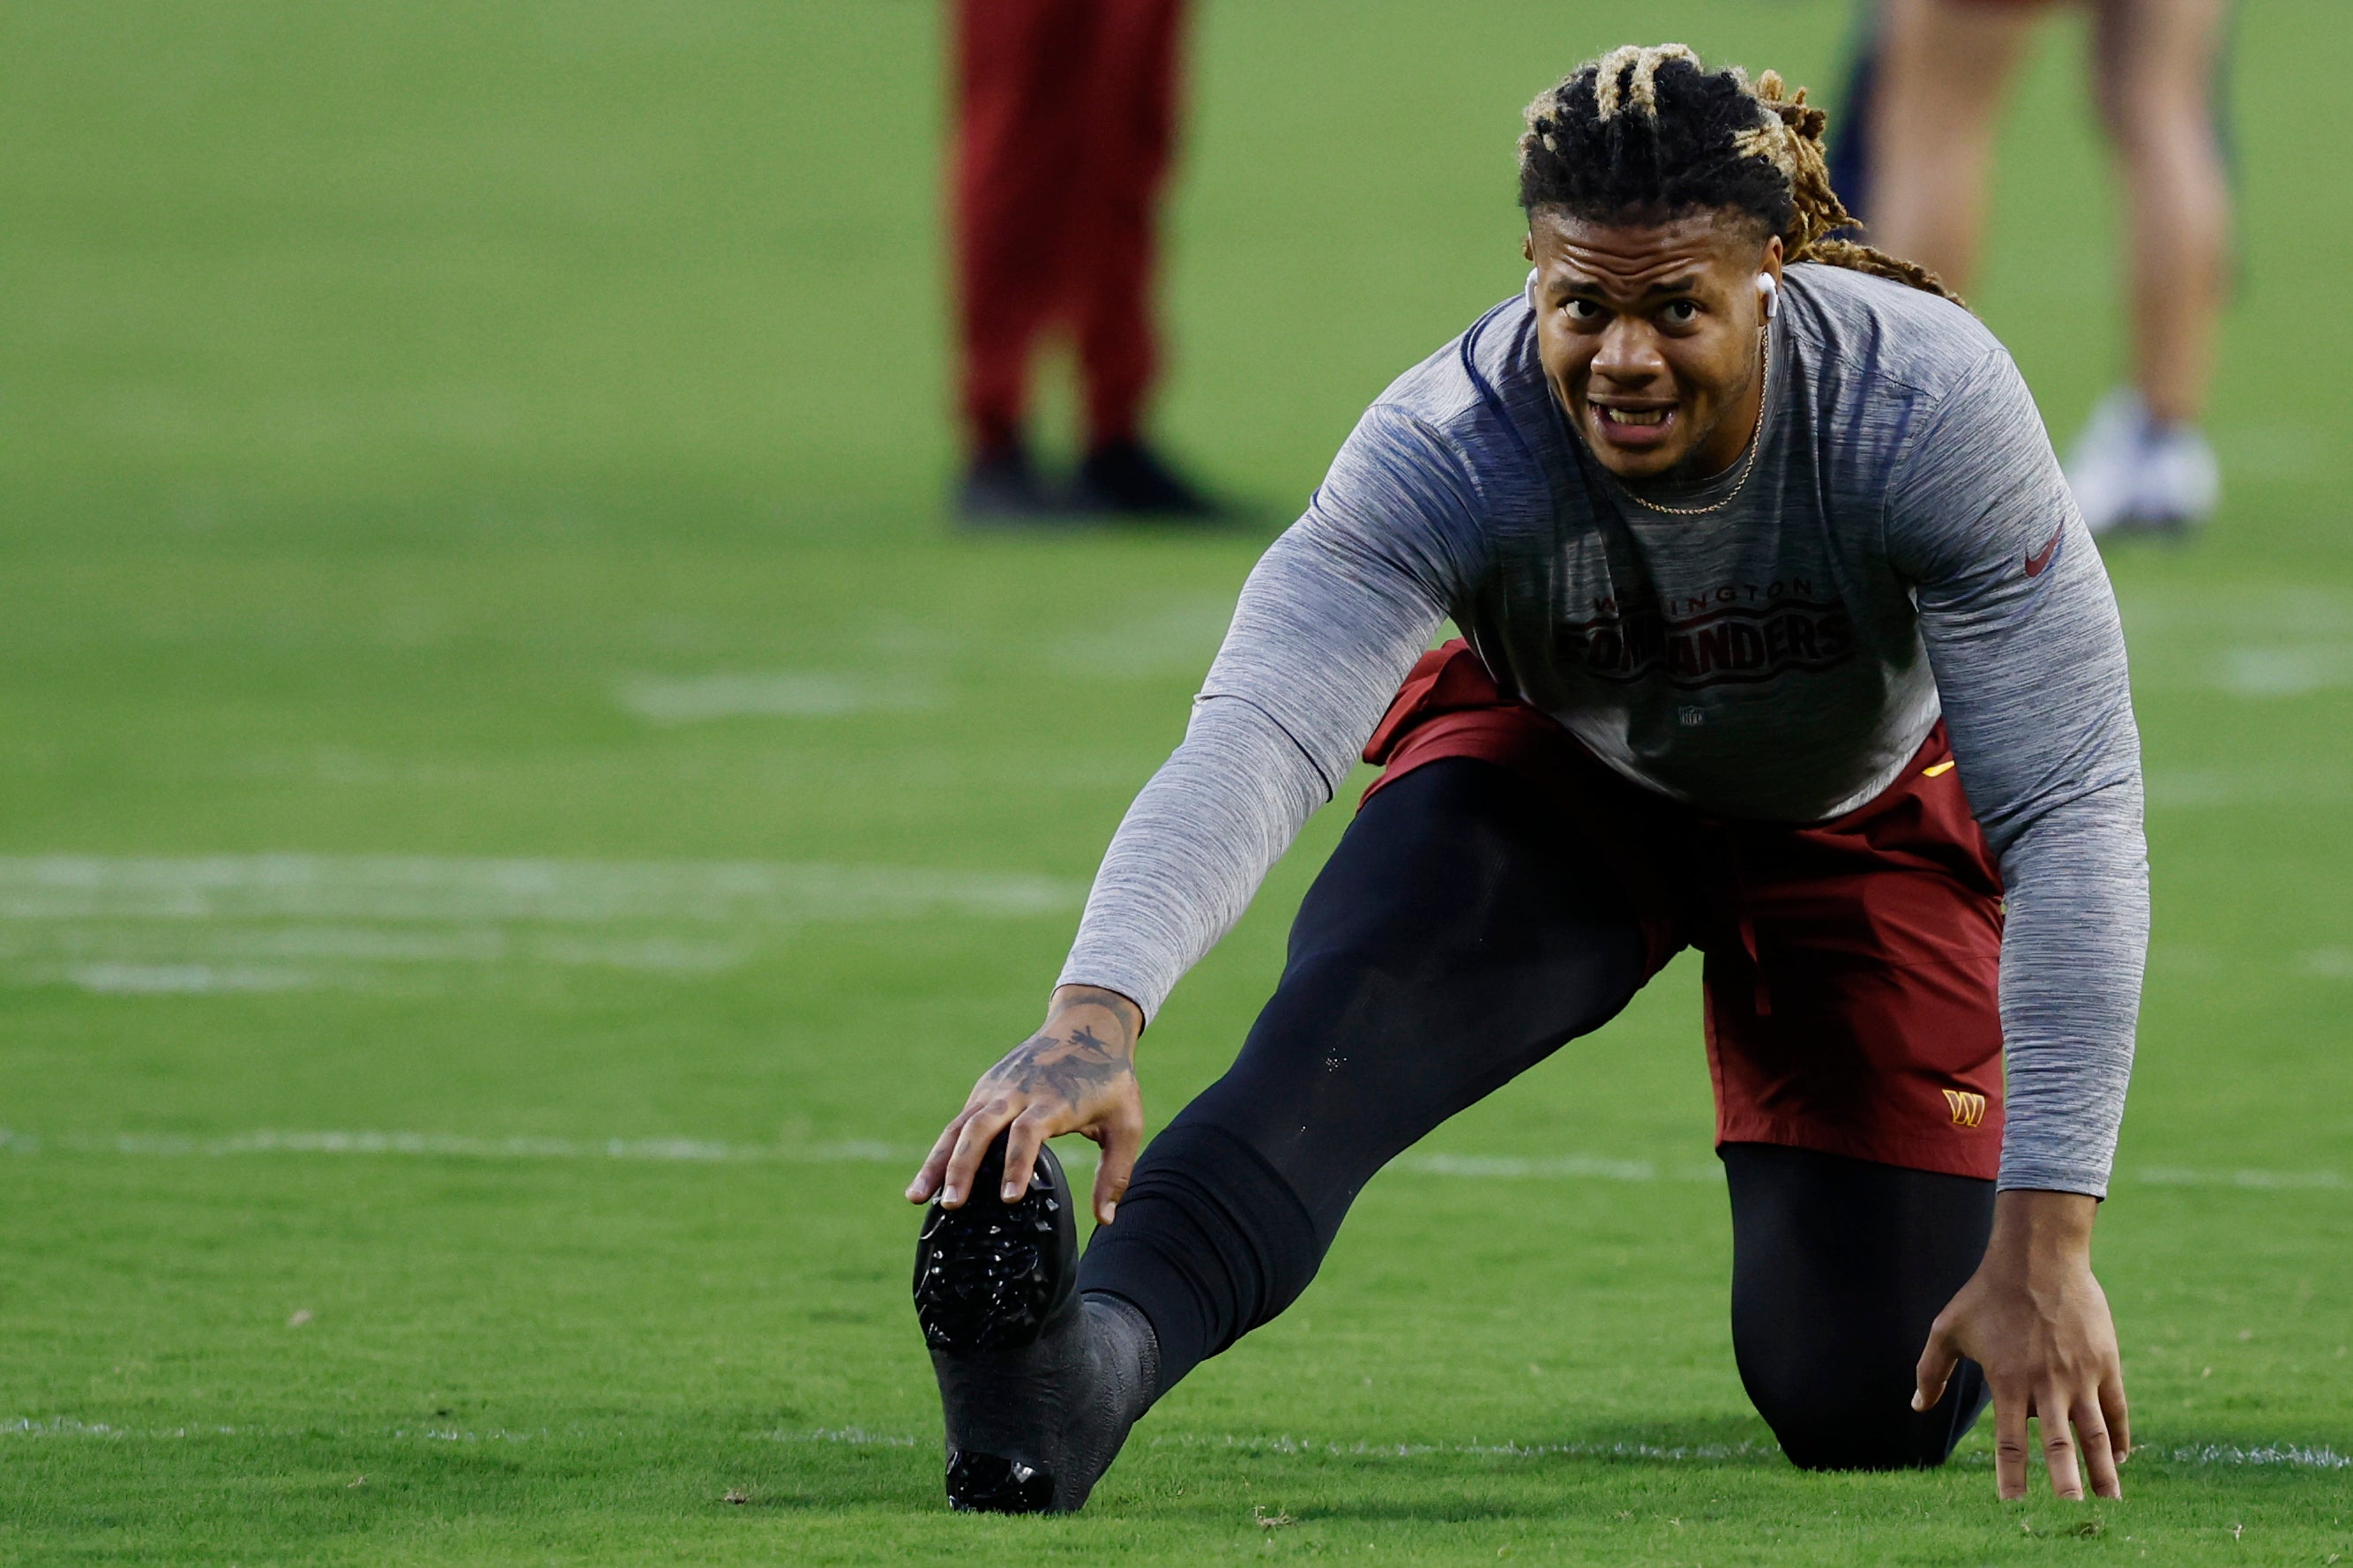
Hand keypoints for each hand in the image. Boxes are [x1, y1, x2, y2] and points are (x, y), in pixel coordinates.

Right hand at [905, 985, 1144, 1226]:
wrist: (1088, 1023)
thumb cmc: (1110, 1079)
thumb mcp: (1126, 1122)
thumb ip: (1116, 1172)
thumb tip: (1105, 1221)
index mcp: (1054, 1100)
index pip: (1027, 1132)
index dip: (1016, 1164)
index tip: (1009, 1199)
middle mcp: (1018, 1092)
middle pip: (981, 1127)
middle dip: (963, 1167)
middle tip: (952, 1205)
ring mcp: (997, 1088)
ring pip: (959, 1125)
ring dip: (937, 1161)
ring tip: (916, 1197)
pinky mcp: (986, 1089)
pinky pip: (959, 1122)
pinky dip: (942, 1150)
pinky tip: (928, 1181)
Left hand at [1914, 1189, 2129, 1500]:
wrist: (2039, 1256)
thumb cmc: (1987, 1292)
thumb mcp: (1948, 1328)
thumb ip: (1931, 1370)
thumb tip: (1916, 1406)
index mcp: (2008, 1382)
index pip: (2009, 1442)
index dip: (2011, 1476)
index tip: (2012, 1507)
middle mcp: (2046, 1386)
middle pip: (2058, 1446)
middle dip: (2065, 1484)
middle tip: (2072, 1517)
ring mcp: (2080, 1375)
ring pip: (2096, 1434)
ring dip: (2104, 1471)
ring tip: (2110, 1503)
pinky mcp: (2105, 1363)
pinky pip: (2117, 1409)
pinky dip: (2121, 1436)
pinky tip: (2121, 1459)